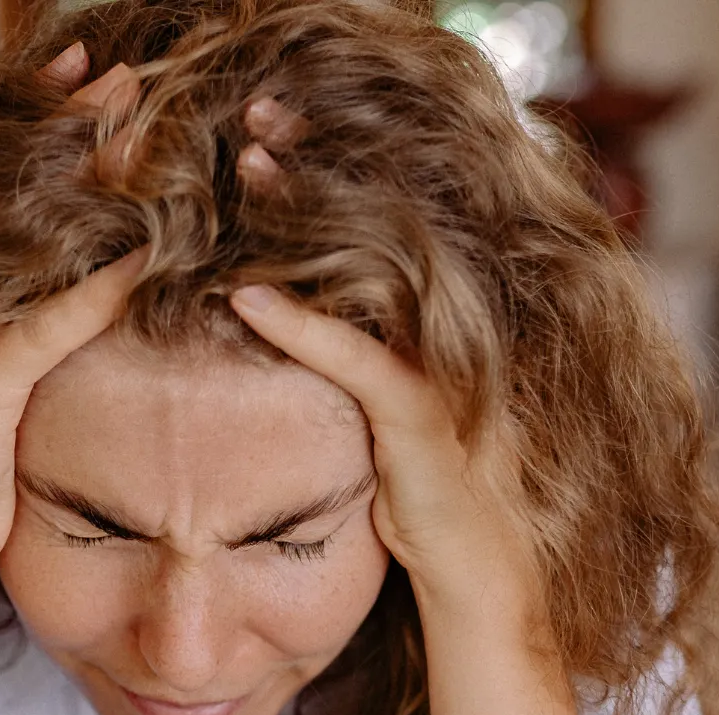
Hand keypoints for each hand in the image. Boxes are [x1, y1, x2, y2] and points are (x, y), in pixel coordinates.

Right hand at [0, 46, 147, 597]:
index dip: (29, 128)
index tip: (80, 77)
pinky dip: (101, 292)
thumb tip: (82, 296)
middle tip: (125, 78)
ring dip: (90, 186)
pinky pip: (49, 328)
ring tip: (144, 131)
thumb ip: (18, 336)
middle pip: (2, 192)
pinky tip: (148, 257)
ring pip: (25, 244)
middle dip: (65, 129)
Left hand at [230, 106, 538, 621]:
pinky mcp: (426, 418)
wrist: (476, 577)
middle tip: (250, 133)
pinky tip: (245, 300)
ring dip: (301, 227)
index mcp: (430, 330)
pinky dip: (300, 329)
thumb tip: (289, 333)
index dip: (323, 186)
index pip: (376, 236)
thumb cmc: (420, 507)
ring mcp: (441, 373)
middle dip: (314, 179)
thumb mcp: (376, 425)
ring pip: (368, 279)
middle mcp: (443, 337)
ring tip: (243, 176)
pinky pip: (358, 361)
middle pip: (375, 234)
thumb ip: (350, 375)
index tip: (268, 148)